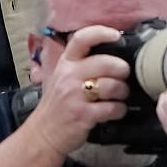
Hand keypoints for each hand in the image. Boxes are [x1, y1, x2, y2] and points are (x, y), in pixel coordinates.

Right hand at [22, 25, 132, 157]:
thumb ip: (79, 64)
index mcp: (65, 64)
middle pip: (106, 62)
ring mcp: (75, 96)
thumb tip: (109, 54)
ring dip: (122, 91)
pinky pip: (112, 108)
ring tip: (120, 95)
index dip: (102, 33)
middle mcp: (69, 77)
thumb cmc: (56, 106)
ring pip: (112, 85)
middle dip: (122, 69)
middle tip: (123, 75)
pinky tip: (115, 110)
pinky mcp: (83, 115)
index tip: (116, 36)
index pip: (82, 39)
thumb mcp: (60, 78)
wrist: (43, 133)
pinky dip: (119, 110)